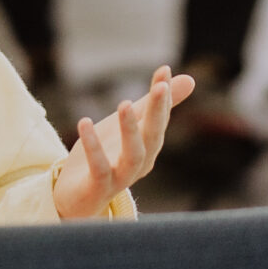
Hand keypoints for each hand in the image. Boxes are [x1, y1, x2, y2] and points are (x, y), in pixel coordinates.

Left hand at [51, 66, 193, 219]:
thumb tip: (191, 79)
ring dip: (131, 130)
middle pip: (153, 137)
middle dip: (158, 112)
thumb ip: (154, 106)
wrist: (76, 198)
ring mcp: (121, 177)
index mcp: (149, 147)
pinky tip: (84, 122)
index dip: (163, 96)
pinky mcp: (98, 187)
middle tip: (160, 87)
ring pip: (133, 155)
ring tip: (125, 103)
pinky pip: (99, 168)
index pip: (160, 119)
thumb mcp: (129, 126)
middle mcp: (140, 163)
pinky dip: (93, 147)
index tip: (164, 70)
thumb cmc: (106, 158)